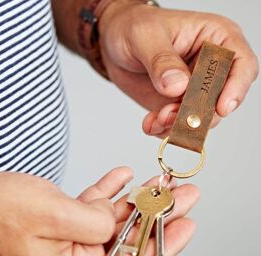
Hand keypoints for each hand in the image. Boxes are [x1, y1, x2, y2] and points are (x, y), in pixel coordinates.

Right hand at [0, 168, 199, 255]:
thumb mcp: (52, 215)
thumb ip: (93, 221)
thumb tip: (116, 219)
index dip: (165, 243)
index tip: (187, 222)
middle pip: (130, 237)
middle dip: (159, 213)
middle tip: (183, 193)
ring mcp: (72, 237)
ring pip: (115, 218)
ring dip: (137, 198)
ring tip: (159, 180)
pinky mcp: (64, 218)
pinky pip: (95, 204)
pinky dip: (110, 189)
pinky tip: (124, 176)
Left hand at [99, 1, 258, 136]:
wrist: (113, 44)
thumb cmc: (132, 27)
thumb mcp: (144, 36)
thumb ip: (162, 60)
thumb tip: (179, 86)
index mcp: (215, 38)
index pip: (240, 65)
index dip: (236, 88)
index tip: (220, 108)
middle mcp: (208, 67)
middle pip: (220, 99)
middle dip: (198, 114)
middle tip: (170, 116)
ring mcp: (193, 90)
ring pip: (200, 118)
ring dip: (179, 125)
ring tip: (156, 119)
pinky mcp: (176, 105)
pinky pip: (178, 125)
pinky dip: (165, 129)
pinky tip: (150, 123)